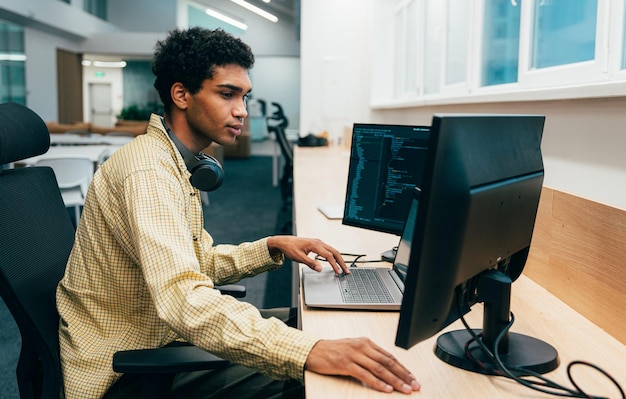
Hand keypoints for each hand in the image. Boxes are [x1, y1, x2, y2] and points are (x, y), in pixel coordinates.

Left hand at [266, 236, 348, 273]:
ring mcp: (318, 242)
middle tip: (346, 270)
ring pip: (332, 250)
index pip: (329, 256)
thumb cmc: (290, 248)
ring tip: (343, 267)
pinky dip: (333, 256)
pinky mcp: (316, 244)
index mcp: (315, 245)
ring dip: (338, 259)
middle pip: (334, 252)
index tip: (338, 272)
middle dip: (341, 262)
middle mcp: (318, 242)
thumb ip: (311, 263)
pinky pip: (328, 250)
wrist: (284, 242)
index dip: (335, 265)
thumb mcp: (299, 258)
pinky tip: (334, 261)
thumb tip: (320, 268)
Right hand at [305, 338, 420, 393]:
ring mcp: (354, 354)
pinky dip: (377, 383)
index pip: (389, 356)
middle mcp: (362, 346)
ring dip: (394, 380)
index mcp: (366, 342)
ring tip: (404, 389)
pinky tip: (386, 388)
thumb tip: (386, 367)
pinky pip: (365, 375)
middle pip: (387, 362)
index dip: (403, 368)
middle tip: (413, 385)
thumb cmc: (334, 350)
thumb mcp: (354, 349)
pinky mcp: (346, 364)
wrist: (314, 350)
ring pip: (379, 369)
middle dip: (403, 375)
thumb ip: (369, 355)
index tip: (412, 377)